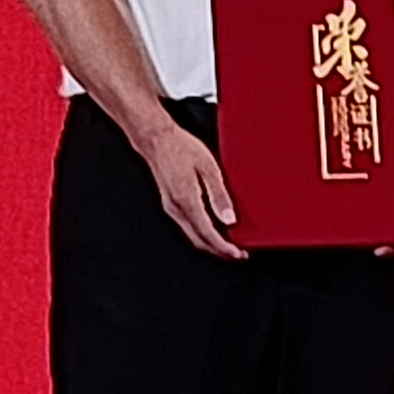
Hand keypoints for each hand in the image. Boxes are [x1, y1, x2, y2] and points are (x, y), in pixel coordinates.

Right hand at [142, 124, 245, 259]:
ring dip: (210, 244)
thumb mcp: (208, 168)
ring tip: (227, 244)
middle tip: (236, 253)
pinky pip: (187, 227)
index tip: (238, 254)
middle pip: (199, 241)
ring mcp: (171, 208)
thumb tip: (229, 219)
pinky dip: (201, 234)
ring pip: (192, 236)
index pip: (208, 235)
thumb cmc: (181, 147)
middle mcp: (177, 209)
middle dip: (218, 251)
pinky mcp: (169, 204)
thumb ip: (219, 195)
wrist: (156, 139)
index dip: (224, 248)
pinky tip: (211, 229)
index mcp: (188, 201)